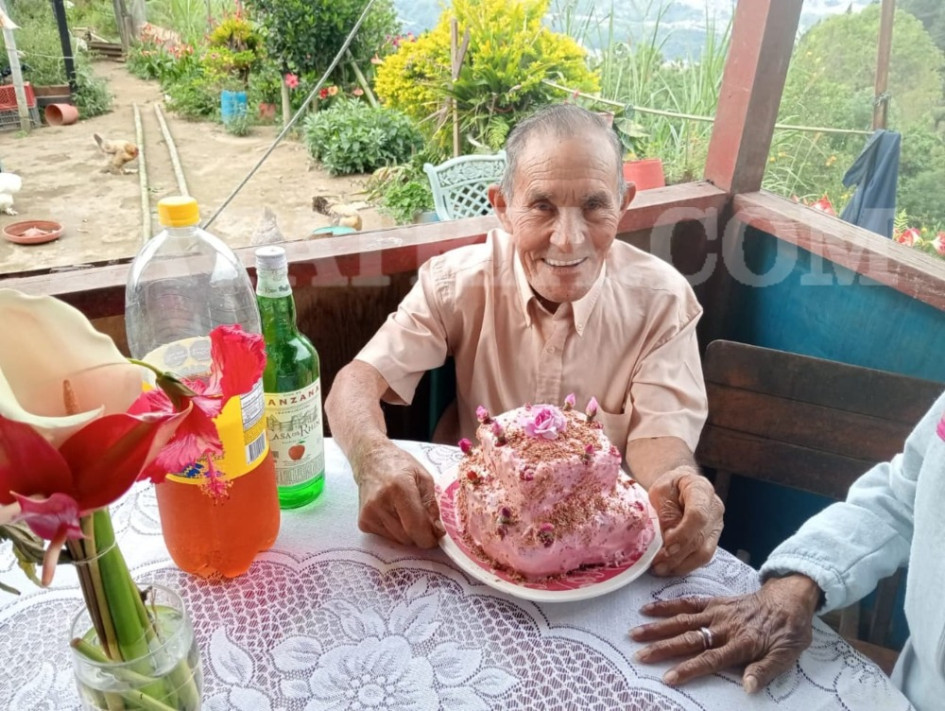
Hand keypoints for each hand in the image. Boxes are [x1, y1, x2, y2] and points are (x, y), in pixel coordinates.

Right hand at [352, 439, 445, 547]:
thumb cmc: (400, 466)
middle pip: (407, 537)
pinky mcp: (363, 522)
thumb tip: (437, 531)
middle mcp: (380, 503)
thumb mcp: (424, 478)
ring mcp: (369, 514)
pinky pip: (387, 537)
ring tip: (406, 511)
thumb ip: (432, 506)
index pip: (415, 526)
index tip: (436, 537)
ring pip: (398, 540)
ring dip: (407, 532)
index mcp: (399, 488)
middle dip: (420, 534)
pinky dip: (395, 530)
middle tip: (423, 520)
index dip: (429, 538)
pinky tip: (393, 513)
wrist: (371, 460)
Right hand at [629, 575, 821, 690]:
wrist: (789, 599)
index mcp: (741, 644)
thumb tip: (748, 688)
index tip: (667, 677)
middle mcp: (724, 627)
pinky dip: (668, 606)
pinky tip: (649, 609)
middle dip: (662, 648)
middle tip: (639, 655)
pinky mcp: (714, 602)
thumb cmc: (788, 632)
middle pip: (688, 639)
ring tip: (635, 633)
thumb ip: (764, 671)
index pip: (709, 659)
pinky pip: (688, 603)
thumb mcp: (786, 656)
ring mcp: (717, 612)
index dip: (687, 669)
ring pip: (682, 620)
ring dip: (658, 627)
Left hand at [647, 466, 723, 575]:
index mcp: (701, 490)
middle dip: (677, 555)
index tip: (666, 545)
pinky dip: (684, 565)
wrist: (679, 486)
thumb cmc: (669, 487)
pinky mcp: (711, 539)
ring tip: (660, 569)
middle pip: (701, 538)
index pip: (698, 515)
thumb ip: (665, 513)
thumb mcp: (660, 492)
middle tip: (657, 563)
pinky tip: (669, 568)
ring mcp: (716, 526)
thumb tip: (667, 539)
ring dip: (681, 565)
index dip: (683, 534)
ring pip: (704, 553)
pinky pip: (701, 557)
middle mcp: (714, 509)